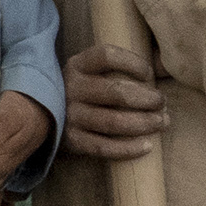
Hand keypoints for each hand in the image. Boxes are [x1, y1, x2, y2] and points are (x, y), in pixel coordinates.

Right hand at [58, 40, 167, 165]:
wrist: (41, 118)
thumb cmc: (81, 91)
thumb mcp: (91, 72)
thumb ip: (122, 66)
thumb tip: (165, 64)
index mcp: (77, 65)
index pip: (107, 56)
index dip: (133, 63)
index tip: (149, 74)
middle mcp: (71, 88)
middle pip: (117, 92)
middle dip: (148, 99)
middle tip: (163, 103)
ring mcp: (70, 116)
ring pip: (114, 122)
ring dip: (144, 124)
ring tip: (162, 122)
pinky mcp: (71, 141)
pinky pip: (104, 148)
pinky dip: (128, 149)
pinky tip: (147, 146)